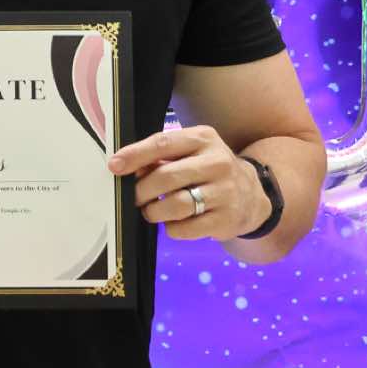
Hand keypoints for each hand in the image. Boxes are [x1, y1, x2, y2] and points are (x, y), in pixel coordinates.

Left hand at [108, 125, 265, 241]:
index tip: (114, 166)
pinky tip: (173, 223)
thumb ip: (161, 158)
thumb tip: (125, 168)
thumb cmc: (208, 170)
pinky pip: (184, 229)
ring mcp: (224, 192)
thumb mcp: (191, 153)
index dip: (135, 155)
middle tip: (133, 198)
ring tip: (151, 211)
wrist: (252, 195)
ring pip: (175, 205)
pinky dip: (171, 228)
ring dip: (153, 212)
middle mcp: (217, 162)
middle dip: (141, 191)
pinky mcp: (226, 219)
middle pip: (166, 177)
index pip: (163, 143)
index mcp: (203, 139)